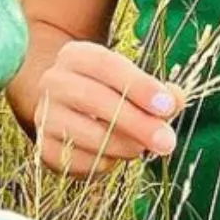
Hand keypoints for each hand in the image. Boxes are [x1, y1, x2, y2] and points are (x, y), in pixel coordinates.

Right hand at [30, 41, 186, 178]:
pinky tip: (114, 157)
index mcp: (76, 56)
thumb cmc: (110, 93)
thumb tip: (175, 100)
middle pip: (94, 99)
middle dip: (136, 123)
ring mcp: (44, 114)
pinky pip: (77, 161)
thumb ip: (160, 92)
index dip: (139, 86)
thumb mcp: (133, 83)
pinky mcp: (44, 147)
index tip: (167, 107)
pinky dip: (103, 164)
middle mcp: (54, 81)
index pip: (107, 65)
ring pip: (86, 134)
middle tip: (167, 142)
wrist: (67, 109)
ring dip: (123, 146)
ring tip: (141, 148)